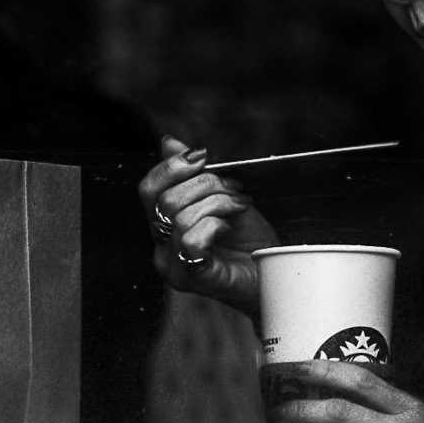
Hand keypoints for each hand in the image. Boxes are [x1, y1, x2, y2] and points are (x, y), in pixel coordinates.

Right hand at [139, 136, 278, 314]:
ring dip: (218, 203)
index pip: (148, 189)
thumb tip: (168, 142)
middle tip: (234, 189)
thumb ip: (194, 174)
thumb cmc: (250, 242)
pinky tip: (230, 226)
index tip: (203, 156)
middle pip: (164, 200)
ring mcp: (173, 267)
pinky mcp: (192, 280)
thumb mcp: (223, 197)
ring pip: (180, 217)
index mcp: (164, 226)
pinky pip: (190, 241)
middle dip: (205, 184)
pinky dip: (215, 225)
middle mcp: (161, 248)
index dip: (171, 166)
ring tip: (239, 206)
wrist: (274, 276)